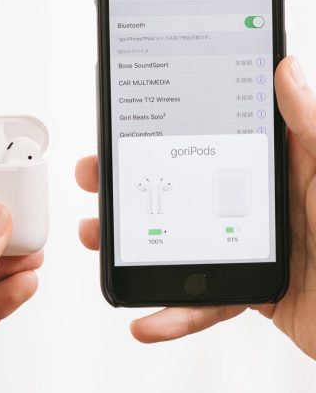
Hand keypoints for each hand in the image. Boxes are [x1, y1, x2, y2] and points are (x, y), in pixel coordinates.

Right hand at [76, 56, 315, 359]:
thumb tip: (285, 72)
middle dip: (129, 188)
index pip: (200, 150)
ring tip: (99, 239)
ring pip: (176, 249)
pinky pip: (202, 305)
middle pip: (176, 196)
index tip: (123, 135)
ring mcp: (240, 250)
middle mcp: (245, 210)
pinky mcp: (242, 289)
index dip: (157, 142)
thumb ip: (307, 127)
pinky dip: (173, 315)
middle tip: (97, 178)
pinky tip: (145, 319)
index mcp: (263, 176)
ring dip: (133, 248)